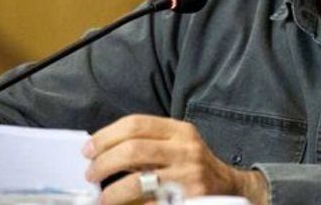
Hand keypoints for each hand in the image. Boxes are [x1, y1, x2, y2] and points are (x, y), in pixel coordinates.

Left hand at [83, 114, 268, 204]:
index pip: (136, 124)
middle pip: (133, 149)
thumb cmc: (194, 168)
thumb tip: (101, 151)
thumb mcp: (178, 146)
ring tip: (102, 197)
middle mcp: (186, 150)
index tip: (89, 149)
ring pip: (137, 181)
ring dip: (111, 191)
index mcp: (180, 131)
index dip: (106, 136)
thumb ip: (148, 143)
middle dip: (104, 162)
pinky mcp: (188, 200)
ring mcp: (188, 177)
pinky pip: (148, 204)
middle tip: (91, 173)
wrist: (231, 190)